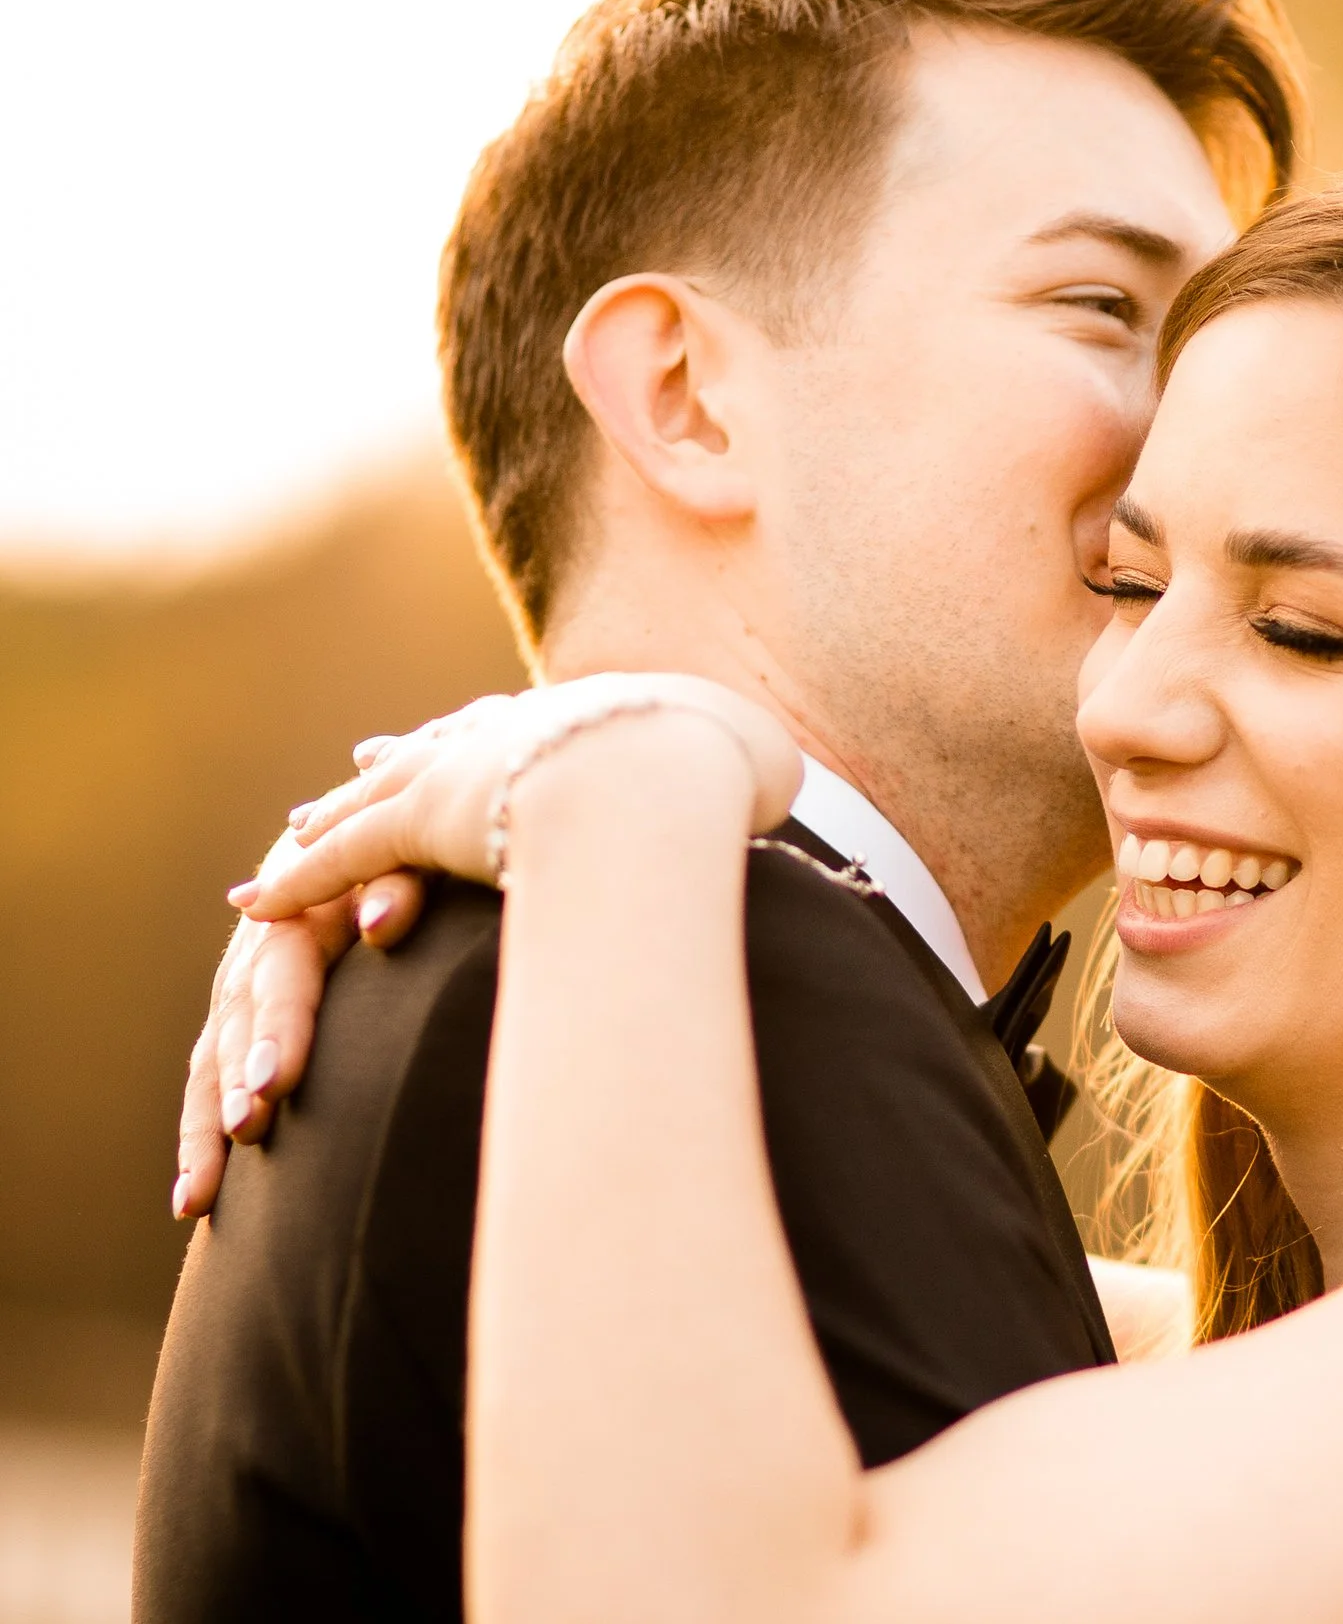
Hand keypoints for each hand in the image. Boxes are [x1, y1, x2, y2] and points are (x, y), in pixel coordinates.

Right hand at [172, 809, 427, 1216]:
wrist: (350, 841)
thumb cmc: (392, 854)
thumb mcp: (402, 858)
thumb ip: (398, 886)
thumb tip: (383, 923)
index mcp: (292, 915)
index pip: (282, 980)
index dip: (277, 1031)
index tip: (273, 1084)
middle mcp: (250, 958)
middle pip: (236, 1031)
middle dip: (237, 1087)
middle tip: (247, 1133)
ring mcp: (235, 995)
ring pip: (208, 1069)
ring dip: (204, 1132)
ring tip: (200, 1198)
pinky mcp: (235, 1025)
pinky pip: (208, 1086)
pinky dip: (200, 1140)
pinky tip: (197, 1201)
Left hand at [230, 677, 801, 923]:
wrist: (673, 770)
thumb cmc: (729, 778)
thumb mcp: (763, 781)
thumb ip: (758, 799)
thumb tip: (806, 830)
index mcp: (596, 724)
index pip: (541, 730)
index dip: (507, 735)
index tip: (480, 735)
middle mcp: (521, 735)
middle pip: (448, 745)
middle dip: (408, 758)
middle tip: (366, 760)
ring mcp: (467, 773)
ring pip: (382, 796)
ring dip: (335, 816)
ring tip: (292, 832)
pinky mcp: (425, 818)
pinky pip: (345, 855)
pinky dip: (299, 877)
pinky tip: (254, 899)